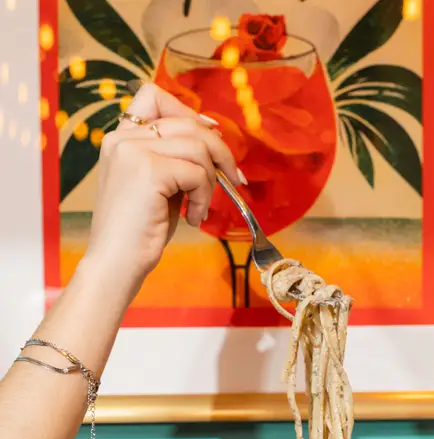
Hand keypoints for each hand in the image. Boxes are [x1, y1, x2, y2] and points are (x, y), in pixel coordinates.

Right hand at [83, 83, 243, 297]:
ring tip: (200, 208)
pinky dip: (204, 197)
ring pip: (198, 147)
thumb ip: (175, 158)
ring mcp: (132, 151)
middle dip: (219, 151)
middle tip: (234, 179)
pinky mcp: (148, 170)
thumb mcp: (159, 185)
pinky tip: (193, 218)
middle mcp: (122, 137)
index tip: (213, 136)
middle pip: (188, 123)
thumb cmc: (140, 231)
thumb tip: (213, 136)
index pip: (154, 96)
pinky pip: (197, 173)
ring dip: (211, 181)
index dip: (188, 113)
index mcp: (120, 138)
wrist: (116, 262)